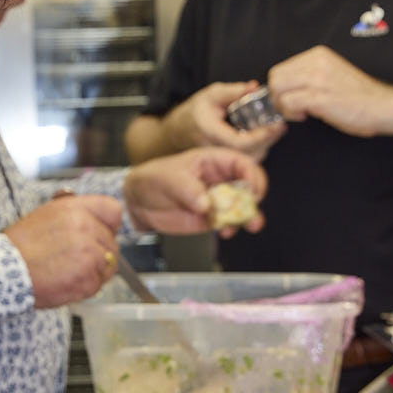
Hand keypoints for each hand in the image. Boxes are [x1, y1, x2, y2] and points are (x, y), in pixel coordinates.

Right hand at [4, 194, 122, 306]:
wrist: (6, 271)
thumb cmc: (21, 246)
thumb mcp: (47, 215)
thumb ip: (76, 216)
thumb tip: (96, 222)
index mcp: (76, 209)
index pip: (112, 211)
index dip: (107, 225)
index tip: (99, 234)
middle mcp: (86, 228)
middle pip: (111, 243)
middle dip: (98, 254)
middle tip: (72, 260)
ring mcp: (90, 254)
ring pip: (108, 265)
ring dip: (93, 272)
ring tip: (67, 271)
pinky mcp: (89, 278)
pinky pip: (98, 284)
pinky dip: (84, 287)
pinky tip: (65, 282)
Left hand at [122, 147, 267, 235]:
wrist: (137, 202)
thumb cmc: (153, 179)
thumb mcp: (168, 179)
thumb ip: (187, 189)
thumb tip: (206, 204)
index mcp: (213, 161)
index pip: (241, 163)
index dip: (252, 175)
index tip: (252, 190)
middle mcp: (220, 179)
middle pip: (248, 186)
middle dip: (254, 199)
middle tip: (252, 211)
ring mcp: (217, 200)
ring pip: (242, 207)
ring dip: (249, 217)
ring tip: (249, 225)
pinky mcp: (212, 218)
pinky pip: (229, 222)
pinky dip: (232, 228)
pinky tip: (225, 231)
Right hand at [161, 82, 283, 158]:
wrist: (178, 131)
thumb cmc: (195, 112)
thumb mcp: (211, 94)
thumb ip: (233, 91)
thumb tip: (254, 87)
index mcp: (210, 132)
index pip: (238, 143)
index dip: (259, 137)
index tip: (274, 126)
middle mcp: (214, 150)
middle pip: (248, 154)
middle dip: (268, 141)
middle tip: (280, 126)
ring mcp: (220, 159)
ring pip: (249, 159)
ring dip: (265, 145)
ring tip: (275, 130)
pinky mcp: (226, 162)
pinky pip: (246, 160)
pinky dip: (259, 149)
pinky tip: (265, 136)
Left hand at [267, 47, 392, 137]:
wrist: (383, 106)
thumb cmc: (360, 97)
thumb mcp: (331, 75)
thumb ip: (310, 76)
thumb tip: (285, 88)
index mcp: (318, 55)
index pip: (281, 68)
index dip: (282, 87)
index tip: (292, 98)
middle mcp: (316, 62)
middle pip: (275, 77)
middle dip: (277, 96)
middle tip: (291, 108)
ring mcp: (318, 79)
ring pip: (277, 89)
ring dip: (283, 105)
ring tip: (300, 112)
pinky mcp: (319, 97)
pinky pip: (288, 103)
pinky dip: (291, 113)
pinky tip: (306, 115)